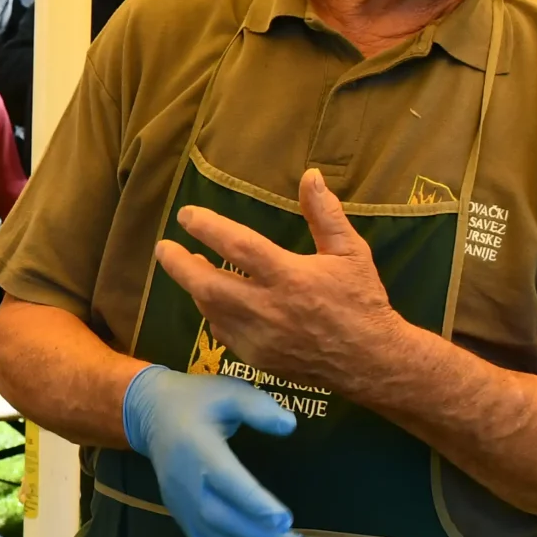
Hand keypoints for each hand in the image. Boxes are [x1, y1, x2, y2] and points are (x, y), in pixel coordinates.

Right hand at [120, 365, 308, 536]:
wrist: (150, 413)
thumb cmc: (196, 400)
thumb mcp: (227, 390)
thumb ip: (257, 407)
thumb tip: (289, 426)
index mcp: (195, 446)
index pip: (224, 479)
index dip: (252, 501)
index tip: (285, 520)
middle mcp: (184, 481)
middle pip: (221, 518)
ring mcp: (180, 503)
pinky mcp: (181, 516)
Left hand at [154, 169, 400, 394]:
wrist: (372, 361)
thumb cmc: (361, 300)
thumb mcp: (350, 252)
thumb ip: (325, 214)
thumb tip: (310, 175)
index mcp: (289, 276)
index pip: (238, 245)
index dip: (207, 227)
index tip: (187, 215)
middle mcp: (268, 308)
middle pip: (207, 284)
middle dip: (178, 264)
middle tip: (164, 248)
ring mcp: (259, 337)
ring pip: (210, 309)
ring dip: (195, 286)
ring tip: (190, 266)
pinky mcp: (257, 358)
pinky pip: (222, 332)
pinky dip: (214, 312)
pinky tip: (215, 299)